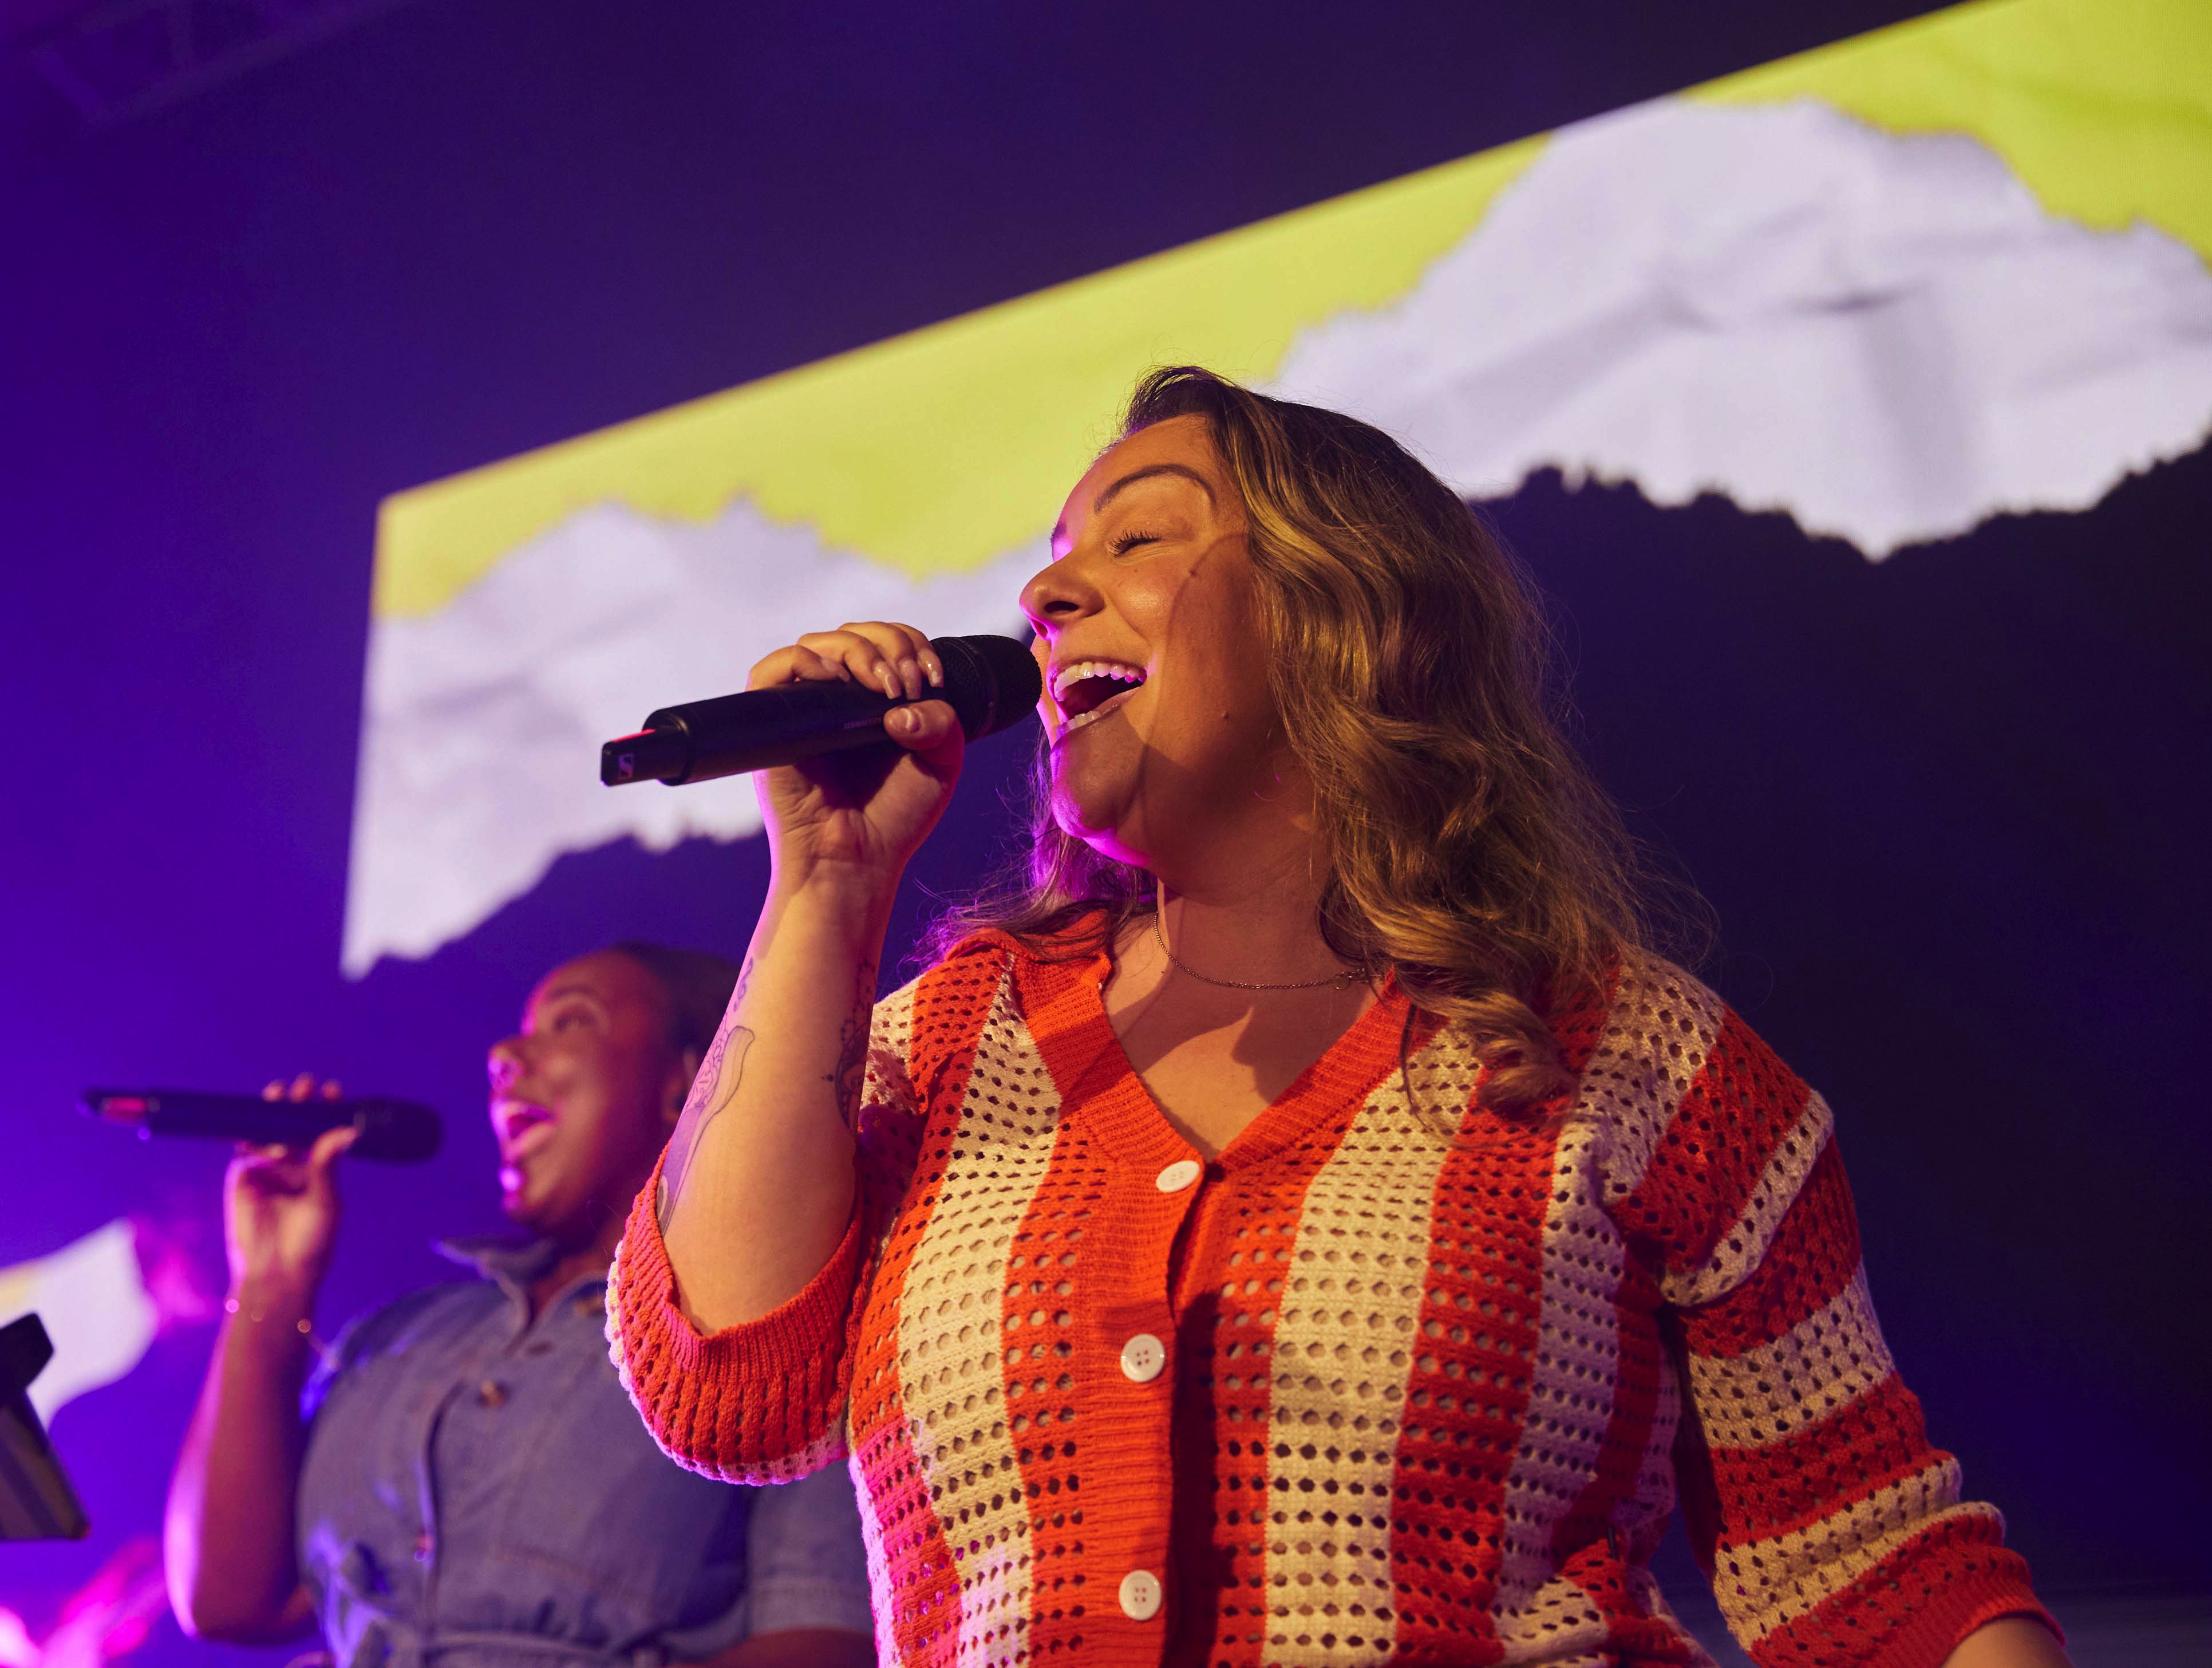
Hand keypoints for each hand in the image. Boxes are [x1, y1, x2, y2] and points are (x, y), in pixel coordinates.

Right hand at [221, 1074, 356, 1302]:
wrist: (277, 1272)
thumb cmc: (310, 1241)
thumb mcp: (324, 1200)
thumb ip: (327, 1165)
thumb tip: (348, 1130)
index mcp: (319, 1167)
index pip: (322, 1130)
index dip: (325, 1109)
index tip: (332, 1090)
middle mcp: (294, 1163)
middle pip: (293, 1124)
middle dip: (297, 1103)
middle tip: (304, 1086)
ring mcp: (267, 1166)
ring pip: (269, 1130)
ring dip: (273, 1111)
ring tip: (280, 1094)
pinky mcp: (243, 1175)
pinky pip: (245, 1146)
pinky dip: (250, 1132)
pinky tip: (258, 1123)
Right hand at [747, 621, 963, 896]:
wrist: (857, 862)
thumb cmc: (894, 818)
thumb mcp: (940, 763)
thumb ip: (943, 721)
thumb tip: (900, 703)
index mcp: (872, 700)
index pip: (885, 640)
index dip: (912, 644)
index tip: (933, 679)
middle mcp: (834, 697)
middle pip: (853, 632)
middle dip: (891, 645)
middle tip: (908, 684)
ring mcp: (802, 709)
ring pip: (817, 643)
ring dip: (859, 651)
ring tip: (887, 687)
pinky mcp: (773, 725)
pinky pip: (770, 671)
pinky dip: (805, 662)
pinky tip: (839, 679)